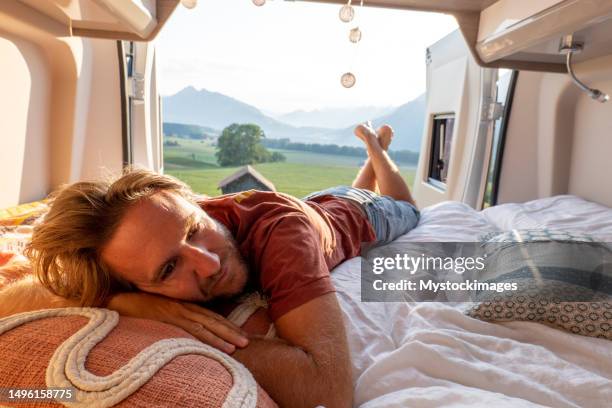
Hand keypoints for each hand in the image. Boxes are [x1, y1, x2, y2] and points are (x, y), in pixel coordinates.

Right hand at [106, 292, 248, 352]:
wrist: (115, 300)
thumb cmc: (134, 309)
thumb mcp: (157, 313)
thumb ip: (170, 319)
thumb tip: (181, 331)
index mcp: (181, 306)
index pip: (208, 315)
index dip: (225, 324)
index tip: (238, 333)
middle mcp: (182, 308)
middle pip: (212, 320)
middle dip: (230, 331)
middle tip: (247, 341)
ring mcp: (176, 313)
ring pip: (206, 326)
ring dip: (223, 337)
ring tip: (238, 346)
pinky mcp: (168, 319)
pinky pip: (192, 330)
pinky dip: (208, 339)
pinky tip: (220, 347)